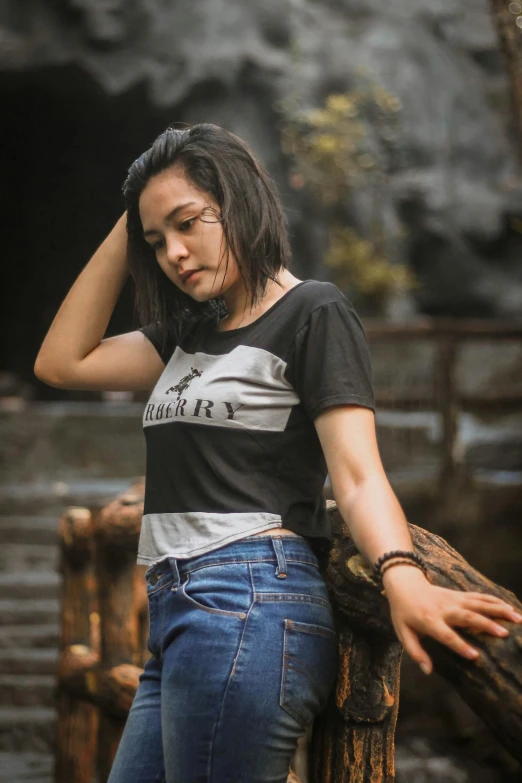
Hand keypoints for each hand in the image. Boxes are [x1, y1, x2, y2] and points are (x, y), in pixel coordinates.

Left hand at [383, 569, 521, 674]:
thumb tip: (428, 671)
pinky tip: (509, 607)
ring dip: (498, 609)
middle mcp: (444, 609)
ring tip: (516, 618)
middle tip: (505, 634)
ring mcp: (453, 599)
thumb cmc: (403, 612)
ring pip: (478, 603)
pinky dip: (495, 600)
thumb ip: (415, 652)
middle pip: (467, 616)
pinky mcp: (459, 594)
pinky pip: (479, 596)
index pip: (446, 635)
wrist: (404, 584)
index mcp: (429, 621)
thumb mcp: (402, 632)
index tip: (475, 656)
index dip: (460, 645)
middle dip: (486, 624)